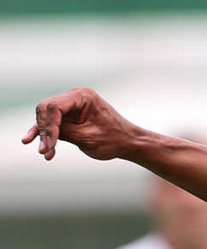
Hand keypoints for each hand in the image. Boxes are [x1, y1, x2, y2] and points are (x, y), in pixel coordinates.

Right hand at [22, 88, 140, 161]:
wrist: (129, 142)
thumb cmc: (114, 140)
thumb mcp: (88, 138)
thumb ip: (65, 132)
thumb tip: (44, 131)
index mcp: (83, 96)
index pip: (54, 107)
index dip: (48, 127)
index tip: (49, 145)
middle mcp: (76, 96)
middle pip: (47, 110)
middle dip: (44, 131)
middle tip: (45, 151)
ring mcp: (72, 104)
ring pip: (47, 117)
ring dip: (44, 134)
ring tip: (44, 152)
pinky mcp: (70, 114)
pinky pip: (53, 122)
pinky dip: (47, 133)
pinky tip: (36, 143)